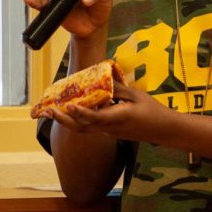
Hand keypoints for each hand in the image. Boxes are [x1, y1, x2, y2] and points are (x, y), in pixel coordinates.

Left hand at [46, 82, 169, 143]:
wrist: (164, 130)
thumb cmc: (153, 111)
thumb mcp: (137, 96)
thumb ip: (119, 89)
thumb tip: (104, 80)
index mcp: (118, 118)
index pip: (95, 117)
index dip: (80, 113)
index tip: (68, 106)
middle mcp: (109, 128)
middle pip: (81, 127)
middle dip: (63, 120)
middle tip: (47, 111)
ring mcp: (109, 132)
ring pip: (84, 128)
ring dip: (67, 121)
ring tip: (53, 112)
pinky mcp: (111, 132)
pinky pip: (91, 126)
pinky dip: (80, 119)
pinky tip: (75, 110)